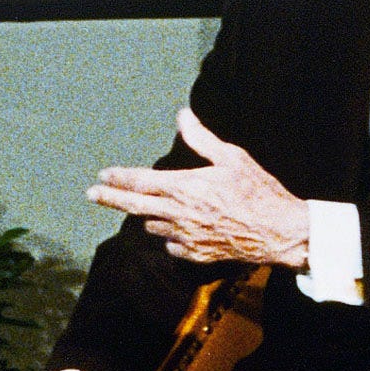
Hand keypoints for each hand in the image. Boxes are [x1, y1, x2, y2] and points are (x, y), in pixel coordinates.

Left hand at [87, 106, 311, 267]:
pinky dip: (171, 235)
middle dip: (110, 198)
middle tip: (92, 194)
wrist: (277, 231)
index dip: (118, 177)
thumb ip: (202, 138)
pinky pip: (171, 244)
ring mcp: (185, 236)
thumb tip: (182, 116)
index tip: (102, 175)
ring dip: (149, 216)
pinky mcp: (195, 254)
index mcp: (184, 187)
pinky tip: (180, 228)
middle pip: (134, 206)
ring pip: (153, 226)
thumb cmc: (257, 190)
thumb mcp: (232, 157)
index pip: (140, 182)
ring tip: (153, 207)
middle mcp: (178, 214)